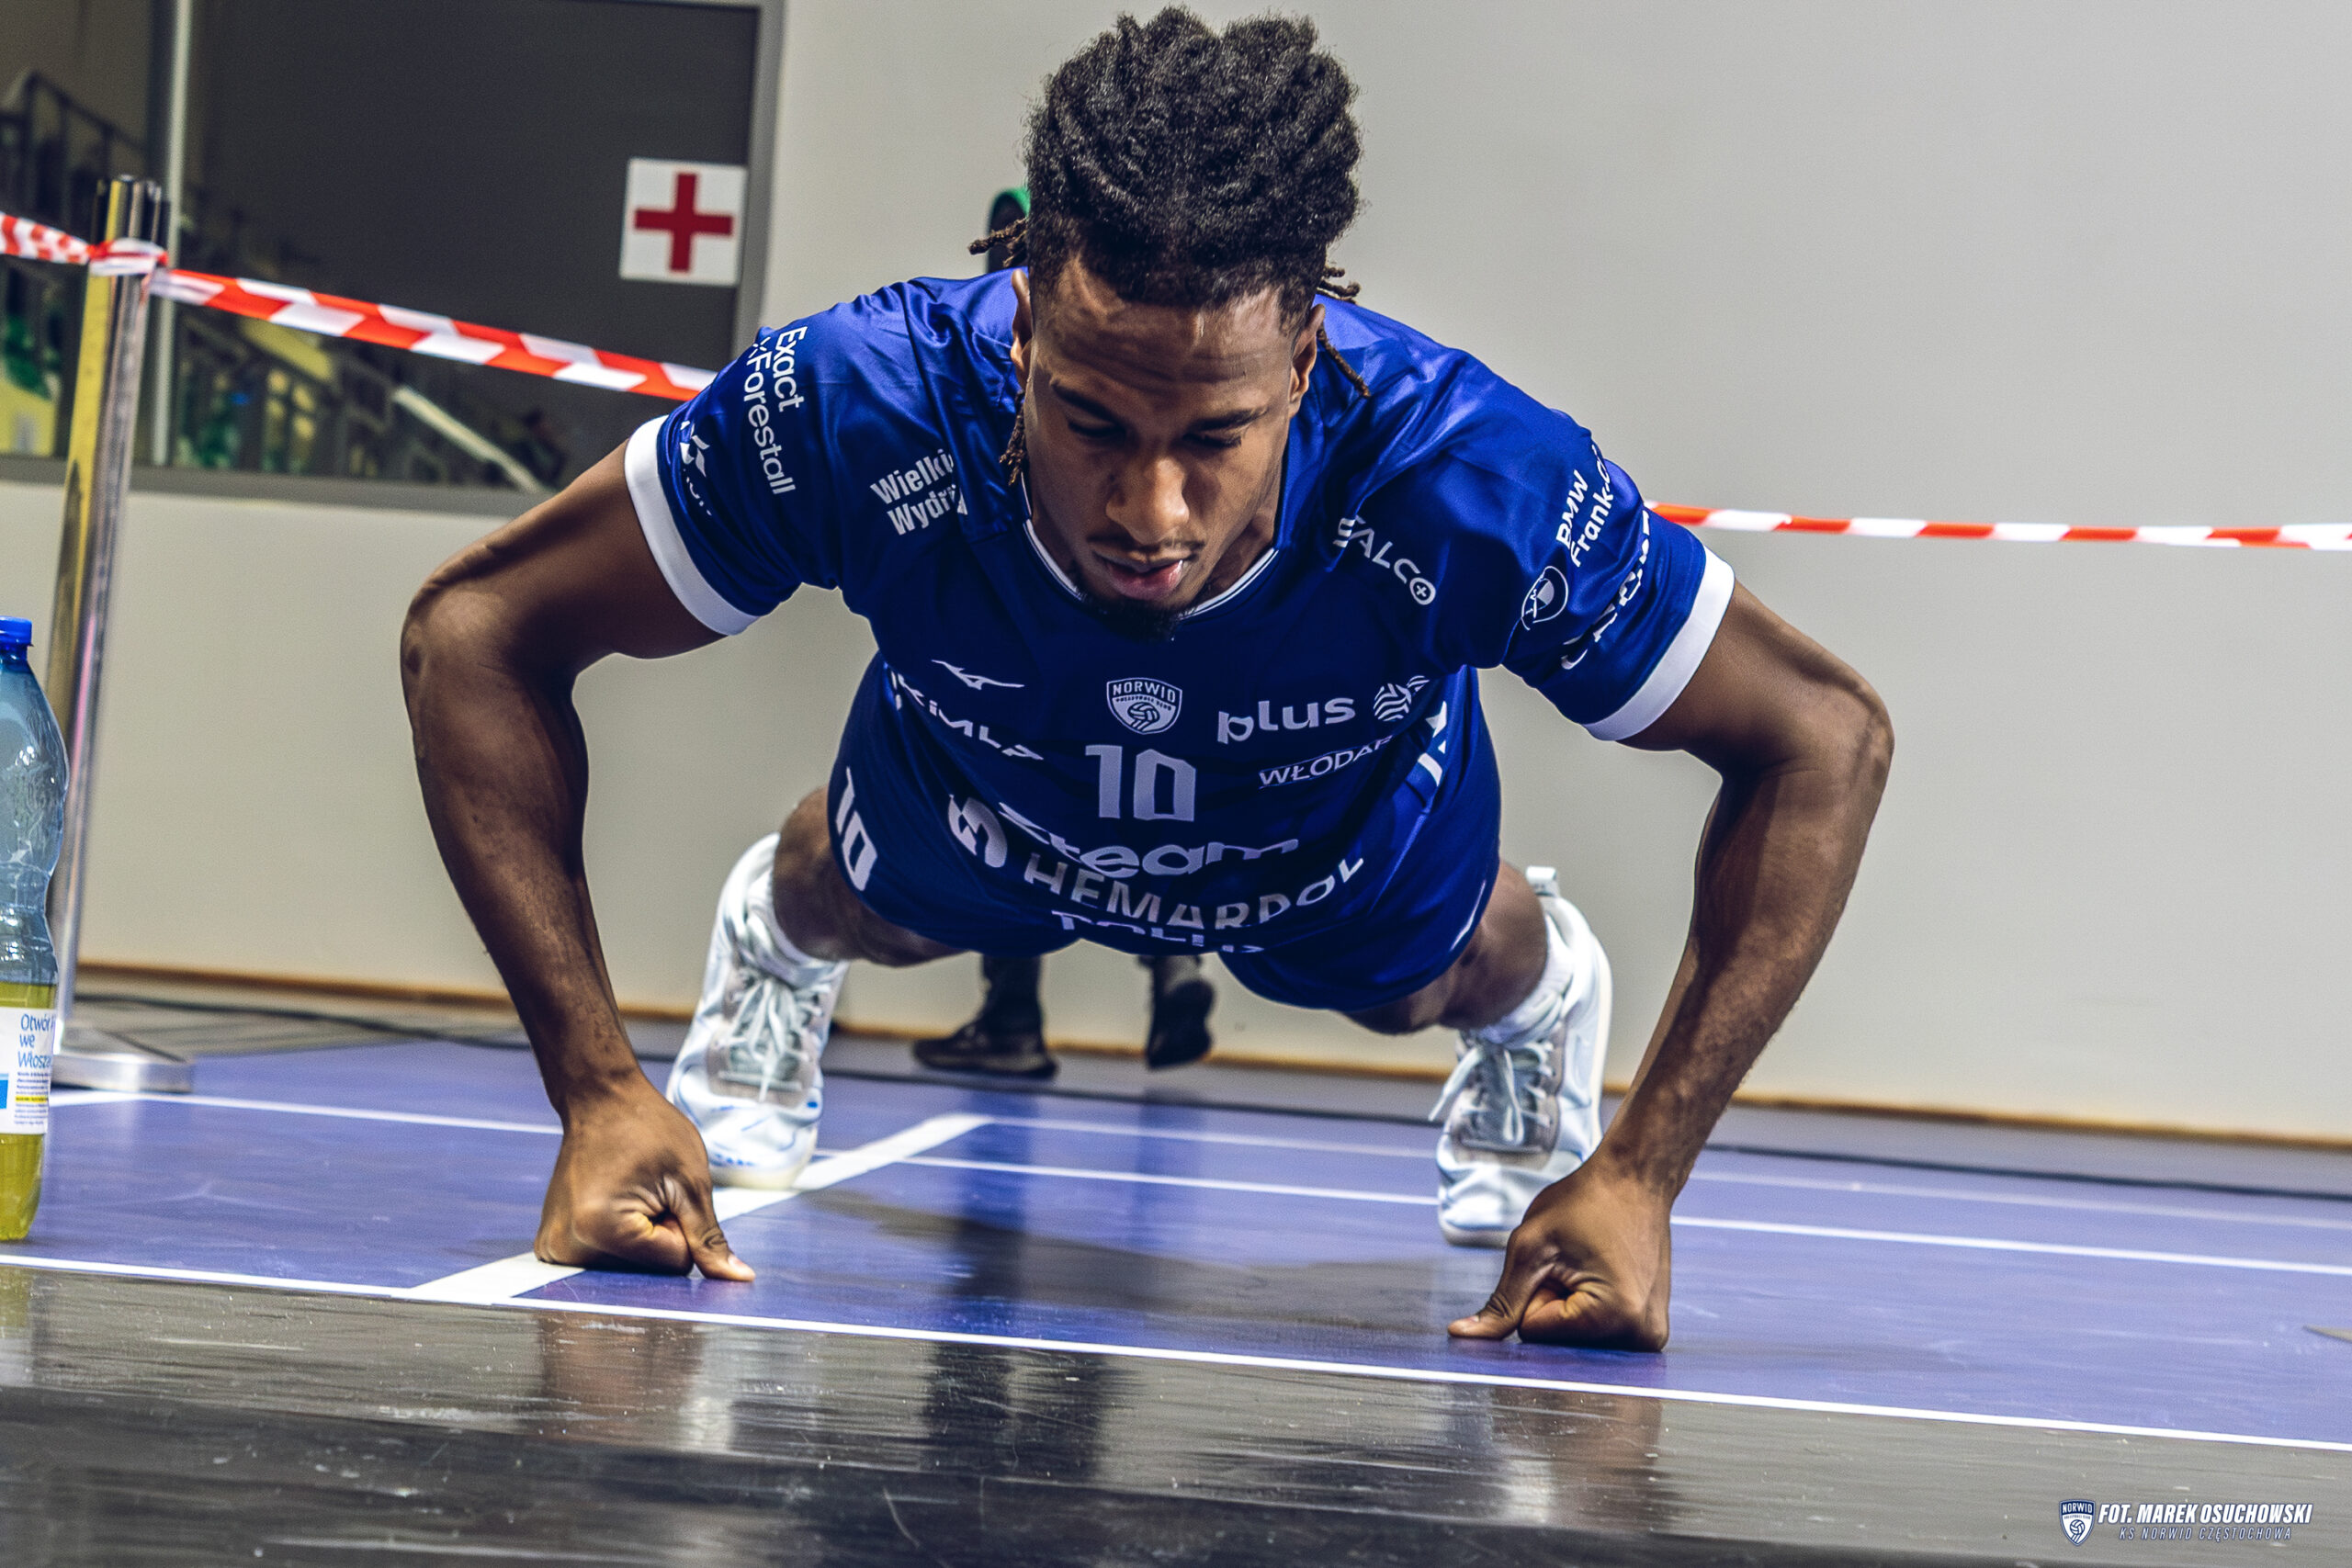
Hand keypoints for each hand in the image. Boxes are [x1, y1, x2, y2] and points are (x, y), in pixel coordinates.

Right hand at [534, 1074, 754, 1280]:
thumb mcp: (690, 1183)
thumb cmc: (647, 1128)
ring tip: (626, 1193)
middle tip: (644, 1190)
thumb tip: (739, 1280)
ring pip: (628, 1269)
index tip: (662, 1191)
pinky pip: (605, 1262)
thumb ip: (709, 1239)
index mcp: (601, 1230)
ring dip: (639, 1237)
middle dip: (659, 1236)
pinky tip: (609, 1202)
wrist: (602, 1101)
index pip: (674, 1265)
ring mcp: (554, 1250)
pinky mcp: (552, 1247)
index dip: (680, 1226)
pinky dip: (618, 1240)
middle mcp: (567, 1248)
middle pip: (647, 1273)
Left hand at [1448, 1157, 1671, 1348]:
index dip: (1535, 1291)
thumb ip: (1500, 1302)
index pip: (1532, 1332)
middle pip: (1557, 1342)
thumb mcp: (1530, 1248)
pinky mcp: (1650, 1329)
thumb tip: (1462, 1337)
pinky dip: (1590, 1307)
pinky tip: (1607, 1273)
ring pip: (1575, 1339)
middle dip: (1553, 1302)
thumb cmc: (1586, 1202)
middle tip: (1577, 1261)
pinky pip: (1597, 1332)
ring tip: (1592, 1265)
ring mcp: (1650, 1336)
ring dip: (1572, 1304)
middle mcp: (1641, 1338)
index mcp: (1613, 1318)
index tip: (1560, 1260)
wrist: (1635, 1179)